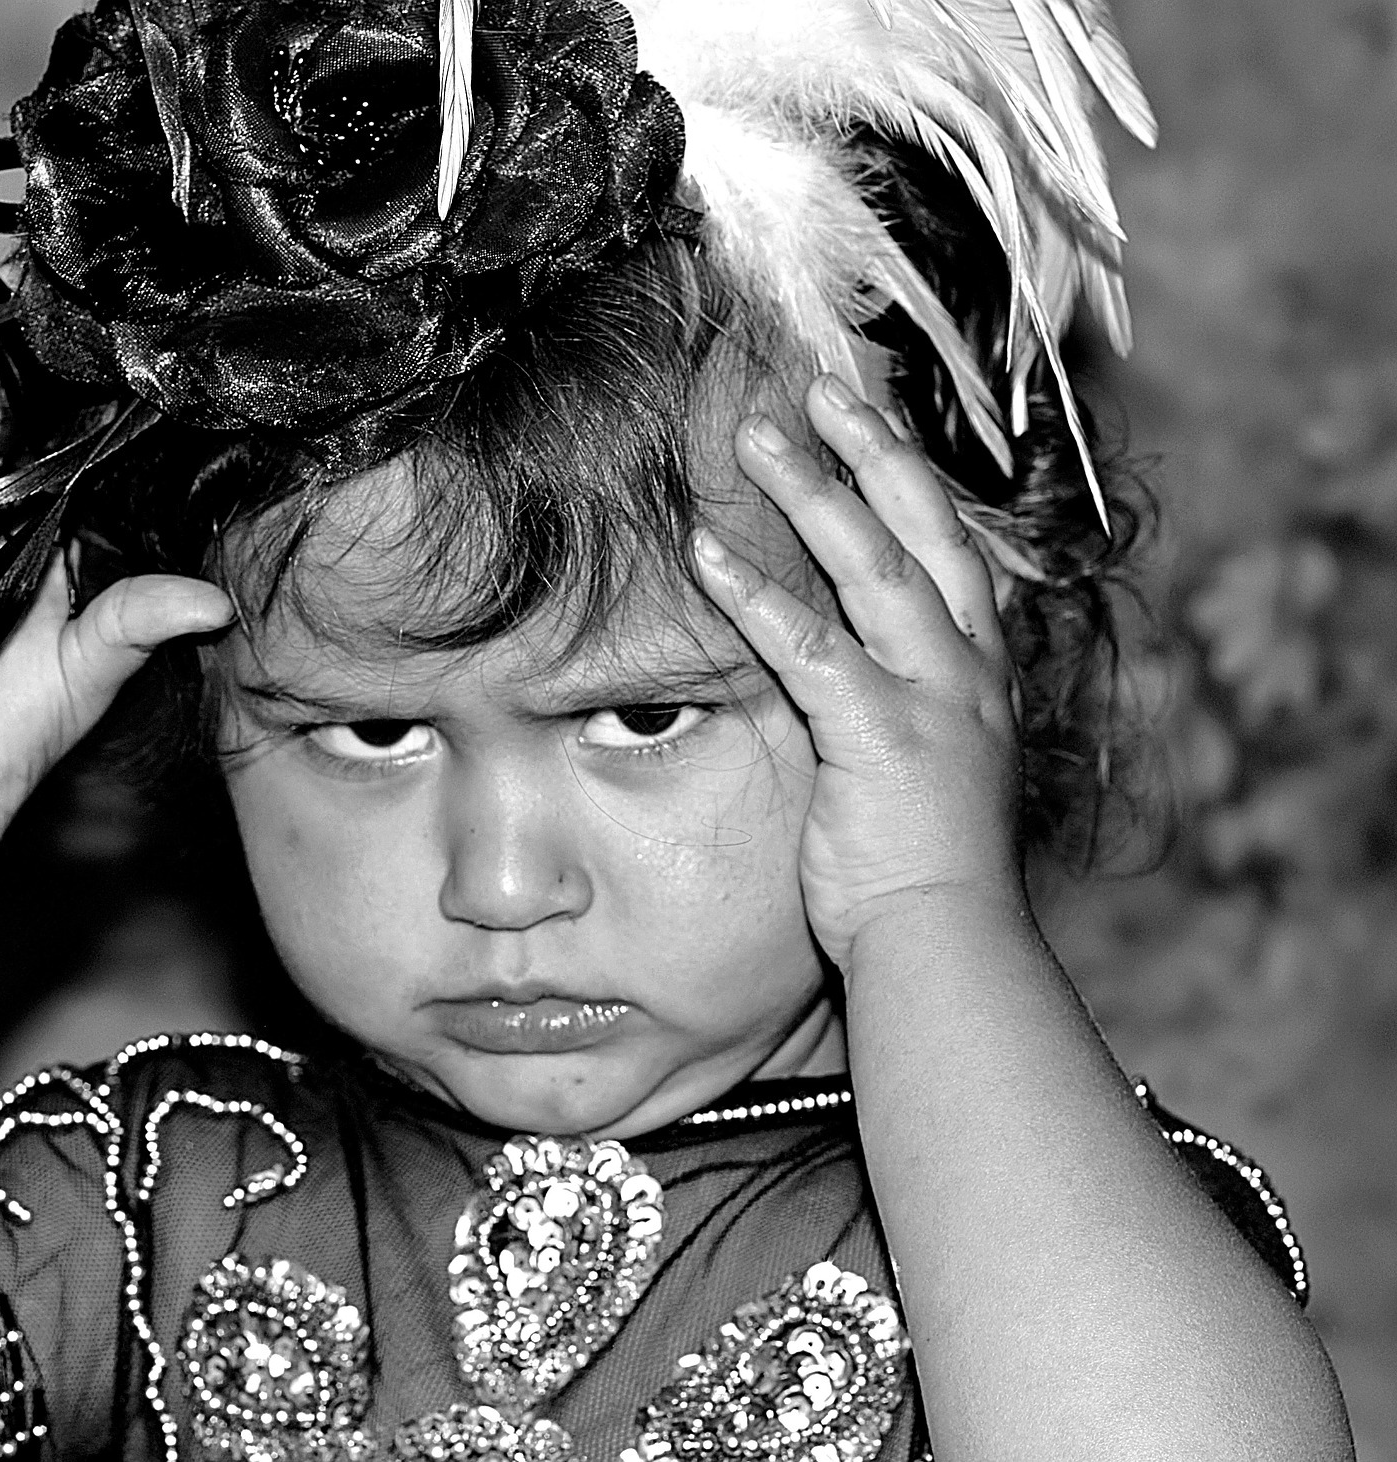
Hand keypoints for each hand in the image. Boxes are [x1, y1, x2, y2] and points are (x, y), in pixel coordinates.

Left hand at [693, 375, 1023, 973]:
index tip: (867, 415)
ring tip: (753, 436)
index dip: (908, 474)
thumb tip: (846, 659)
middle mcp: (965, 665)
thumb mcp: (924, 757)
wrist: (945, 936)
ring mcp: (930, 694)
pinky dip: (756, 593)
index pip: (948, 543)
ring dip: (811, 491)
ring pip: (870, 563)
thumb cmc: (921, 858)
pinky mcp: (879, 734)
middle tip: (816, 387)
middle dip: (871, 448)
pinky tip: (705, 552)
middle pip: (921, 526)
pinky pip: (810, 645)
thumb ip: (892, 694)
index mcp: (978, 665)